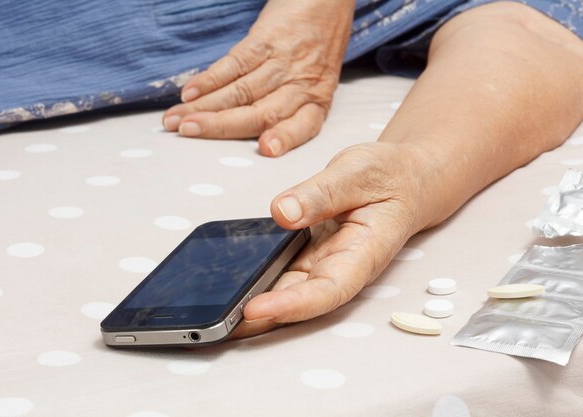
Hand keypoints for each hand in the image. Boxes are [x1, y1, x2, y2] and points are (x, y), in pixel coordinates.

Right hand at [162, 0, 354, 156]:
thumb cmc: (317, 47)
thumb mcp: (314, 83)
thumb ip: (286, 108)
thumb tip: (241, 131)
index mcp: (317, 101)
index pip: (303, 126)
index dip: (284, 138)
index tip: (265, 149)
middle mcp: (302, 84)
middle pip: (260, 113)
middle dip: (219, 126)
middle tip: (187, 133)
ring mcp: (282, 61)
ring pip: (240, 91)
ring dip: (204, 106)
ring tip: (176, 119)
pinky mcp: (265, 38)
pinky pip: (234, 64)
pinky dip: (208, 80)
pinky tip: (189, 92)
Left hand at [233, 142, 427, 337]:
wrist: (405, 180)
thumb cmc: (390, 177)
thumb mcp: (359, 172)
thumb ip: (322, 193)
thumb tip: (282, 212)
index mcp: (362, 253)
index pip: (327, 291)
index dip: (291, 305)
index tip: (254, 309)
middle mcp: (340, 266)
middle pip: (299, 300)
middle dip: (260, 316)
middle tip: (216, 321)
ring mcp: (322, 262)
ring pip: (285, 289)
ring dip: (252, 301)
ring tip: (213, 310)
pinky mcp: (308, 253)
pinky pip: (280, 270)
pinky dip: (256, 277)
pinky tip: (228, 281)